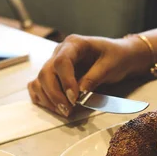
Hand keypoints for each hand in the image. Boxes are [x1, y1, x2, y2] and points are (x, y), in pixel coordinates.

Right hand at [28, 34, 149, 116]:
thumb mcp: (110, 66)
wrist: (119, 56)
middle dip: (55, 94)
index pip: (61, 61)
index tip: (74, 98)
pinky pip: (38, 85)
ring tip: (64, 111)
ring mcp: (54, 62)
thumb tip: (79, 93)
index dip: (65, 81)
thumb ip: (94, 78)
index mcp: (75, 44)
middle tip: (68, 110)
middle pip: (46, 72)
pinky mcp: (53, 74)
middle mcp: (60, 51)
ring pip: (39, 80)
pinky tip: (54, 107)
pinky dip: (42, 97)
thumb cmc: (116, 57)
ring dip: (48, 98)